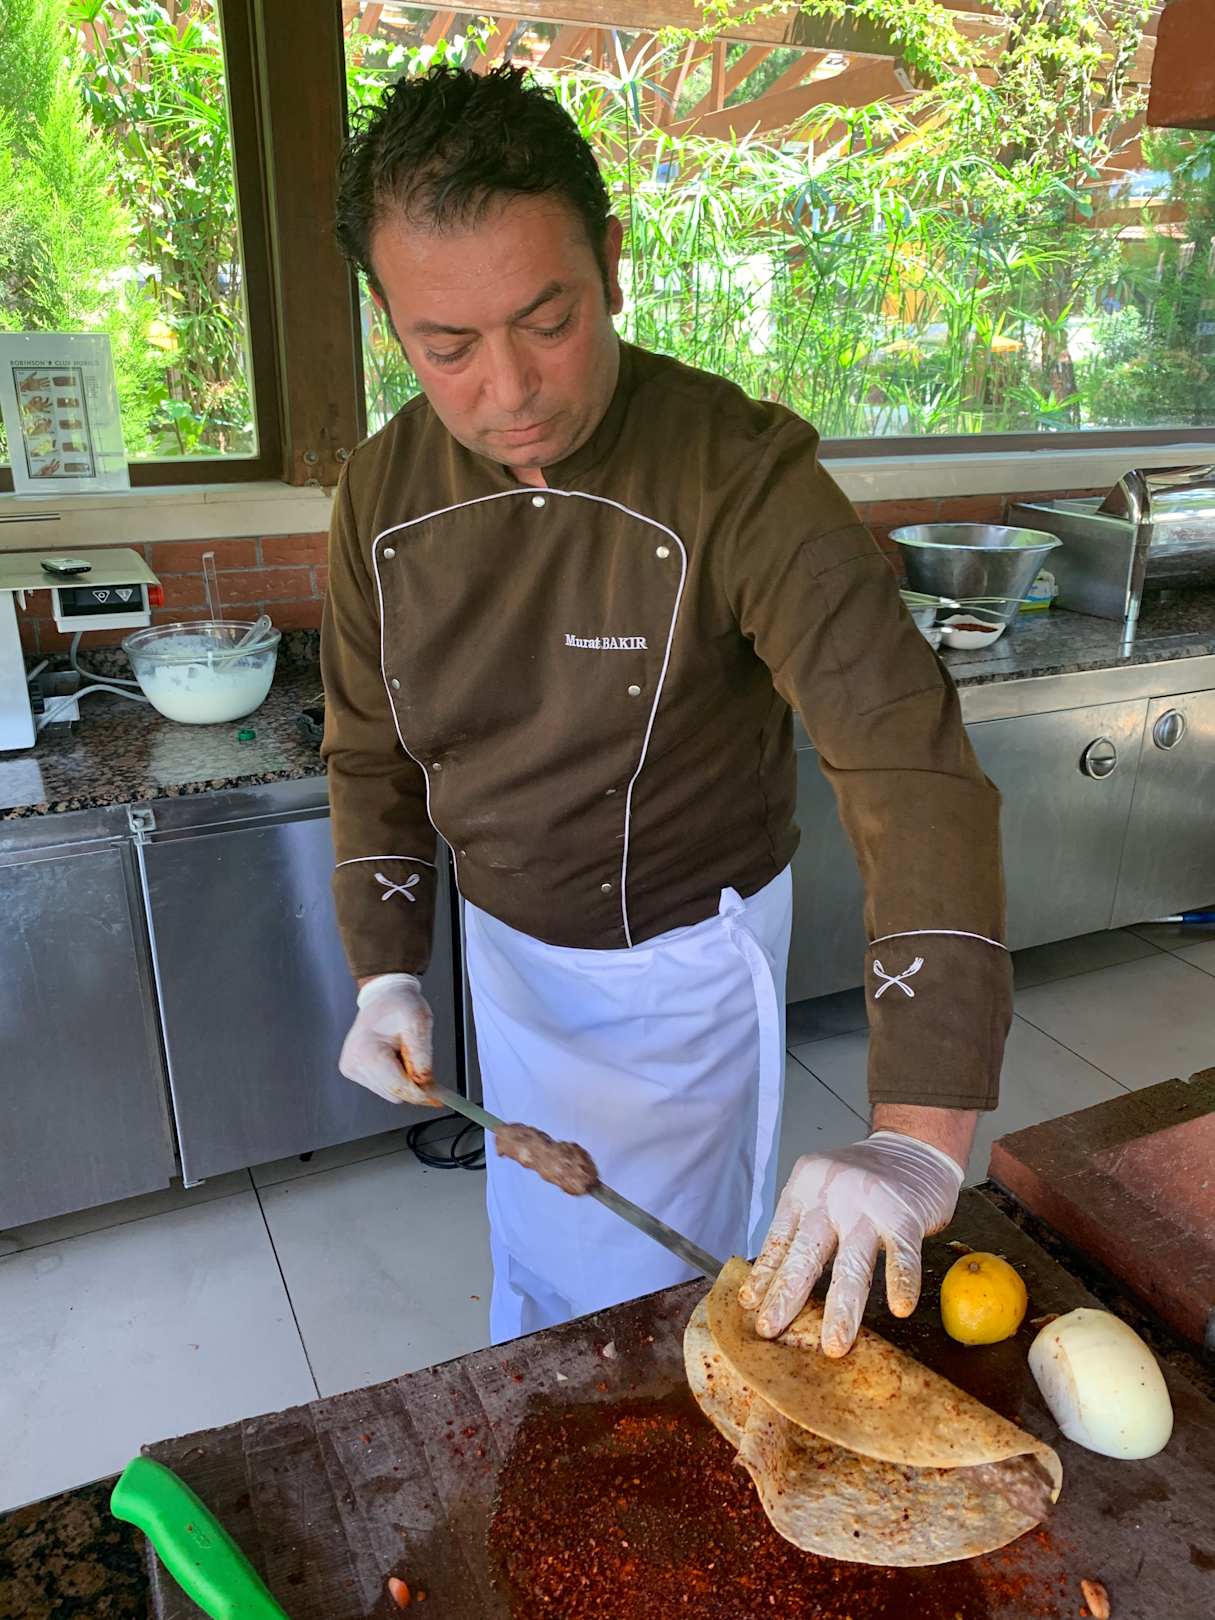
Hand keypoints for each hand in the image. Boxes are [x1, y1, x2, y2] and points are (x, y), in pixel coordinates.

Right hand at [338, 973, 439, 1106]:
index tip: (439, 1098)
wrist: (384, 996)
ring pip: (390, 1093)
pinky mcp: (354, 1071)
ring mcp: (351, 1069)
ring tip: (402, 1051)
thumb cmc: (399, 1005)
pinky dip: (394, 1075)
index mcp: (366, 1052)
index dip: (421, 1094)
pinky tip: (393, 1055)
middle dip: (412, 1082)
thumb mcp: (419, 1024)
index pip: (397, 1087)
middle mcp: (353, 1064)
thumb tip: (426, 1084)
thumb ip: (422, 1057)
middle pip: (394, 1093)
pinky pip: (383, 1086)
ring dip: (403, 1078)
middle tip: (419, 1059)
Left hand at [739, 1130, 963, 1356]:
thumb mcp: (821, 1190)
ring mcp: (868, 1205)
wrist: (912, 1147)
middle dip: (787, 1295)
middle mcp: (831, 1195)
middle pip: (806, 1252)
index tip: (750, 1305)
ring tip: (835, 1343)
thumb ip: (804, 1227)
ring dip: (843, 1308)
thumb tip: (776, 1283)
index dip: (764, 1275)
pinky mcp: (904, 1214)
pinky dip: (901, 1281)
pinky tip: (899, 1307)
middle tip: (771, 1329)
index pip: (779, 1238)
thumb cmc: (864, 1179)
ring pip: (852, 1263)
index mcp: (804, 1189)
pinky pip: (903, 1254)